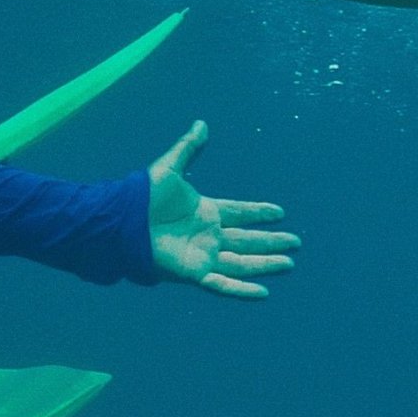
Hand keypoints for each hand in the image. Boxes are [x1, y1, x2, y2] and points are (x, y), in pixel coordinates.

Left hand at [145, 121, 299, 298]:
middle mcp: (208, 235)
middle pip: (248, 239)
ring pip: (243, 262)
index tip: (280, 212)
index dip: (259, 212)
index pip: (240, 212)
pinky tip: (262, 292)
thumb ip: (187, 147)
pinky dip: (242, 290)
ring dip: (266, 264)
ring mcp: (203, 254)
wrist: (122, 221)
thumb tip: (201, 123)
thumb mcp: (169, 168)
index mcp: (205, 211)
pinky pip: (223, 283)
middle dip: (271, 241)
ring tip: (289, 264)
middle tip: (295, 242)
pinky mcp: (194, 272)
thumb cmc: (142, 196)